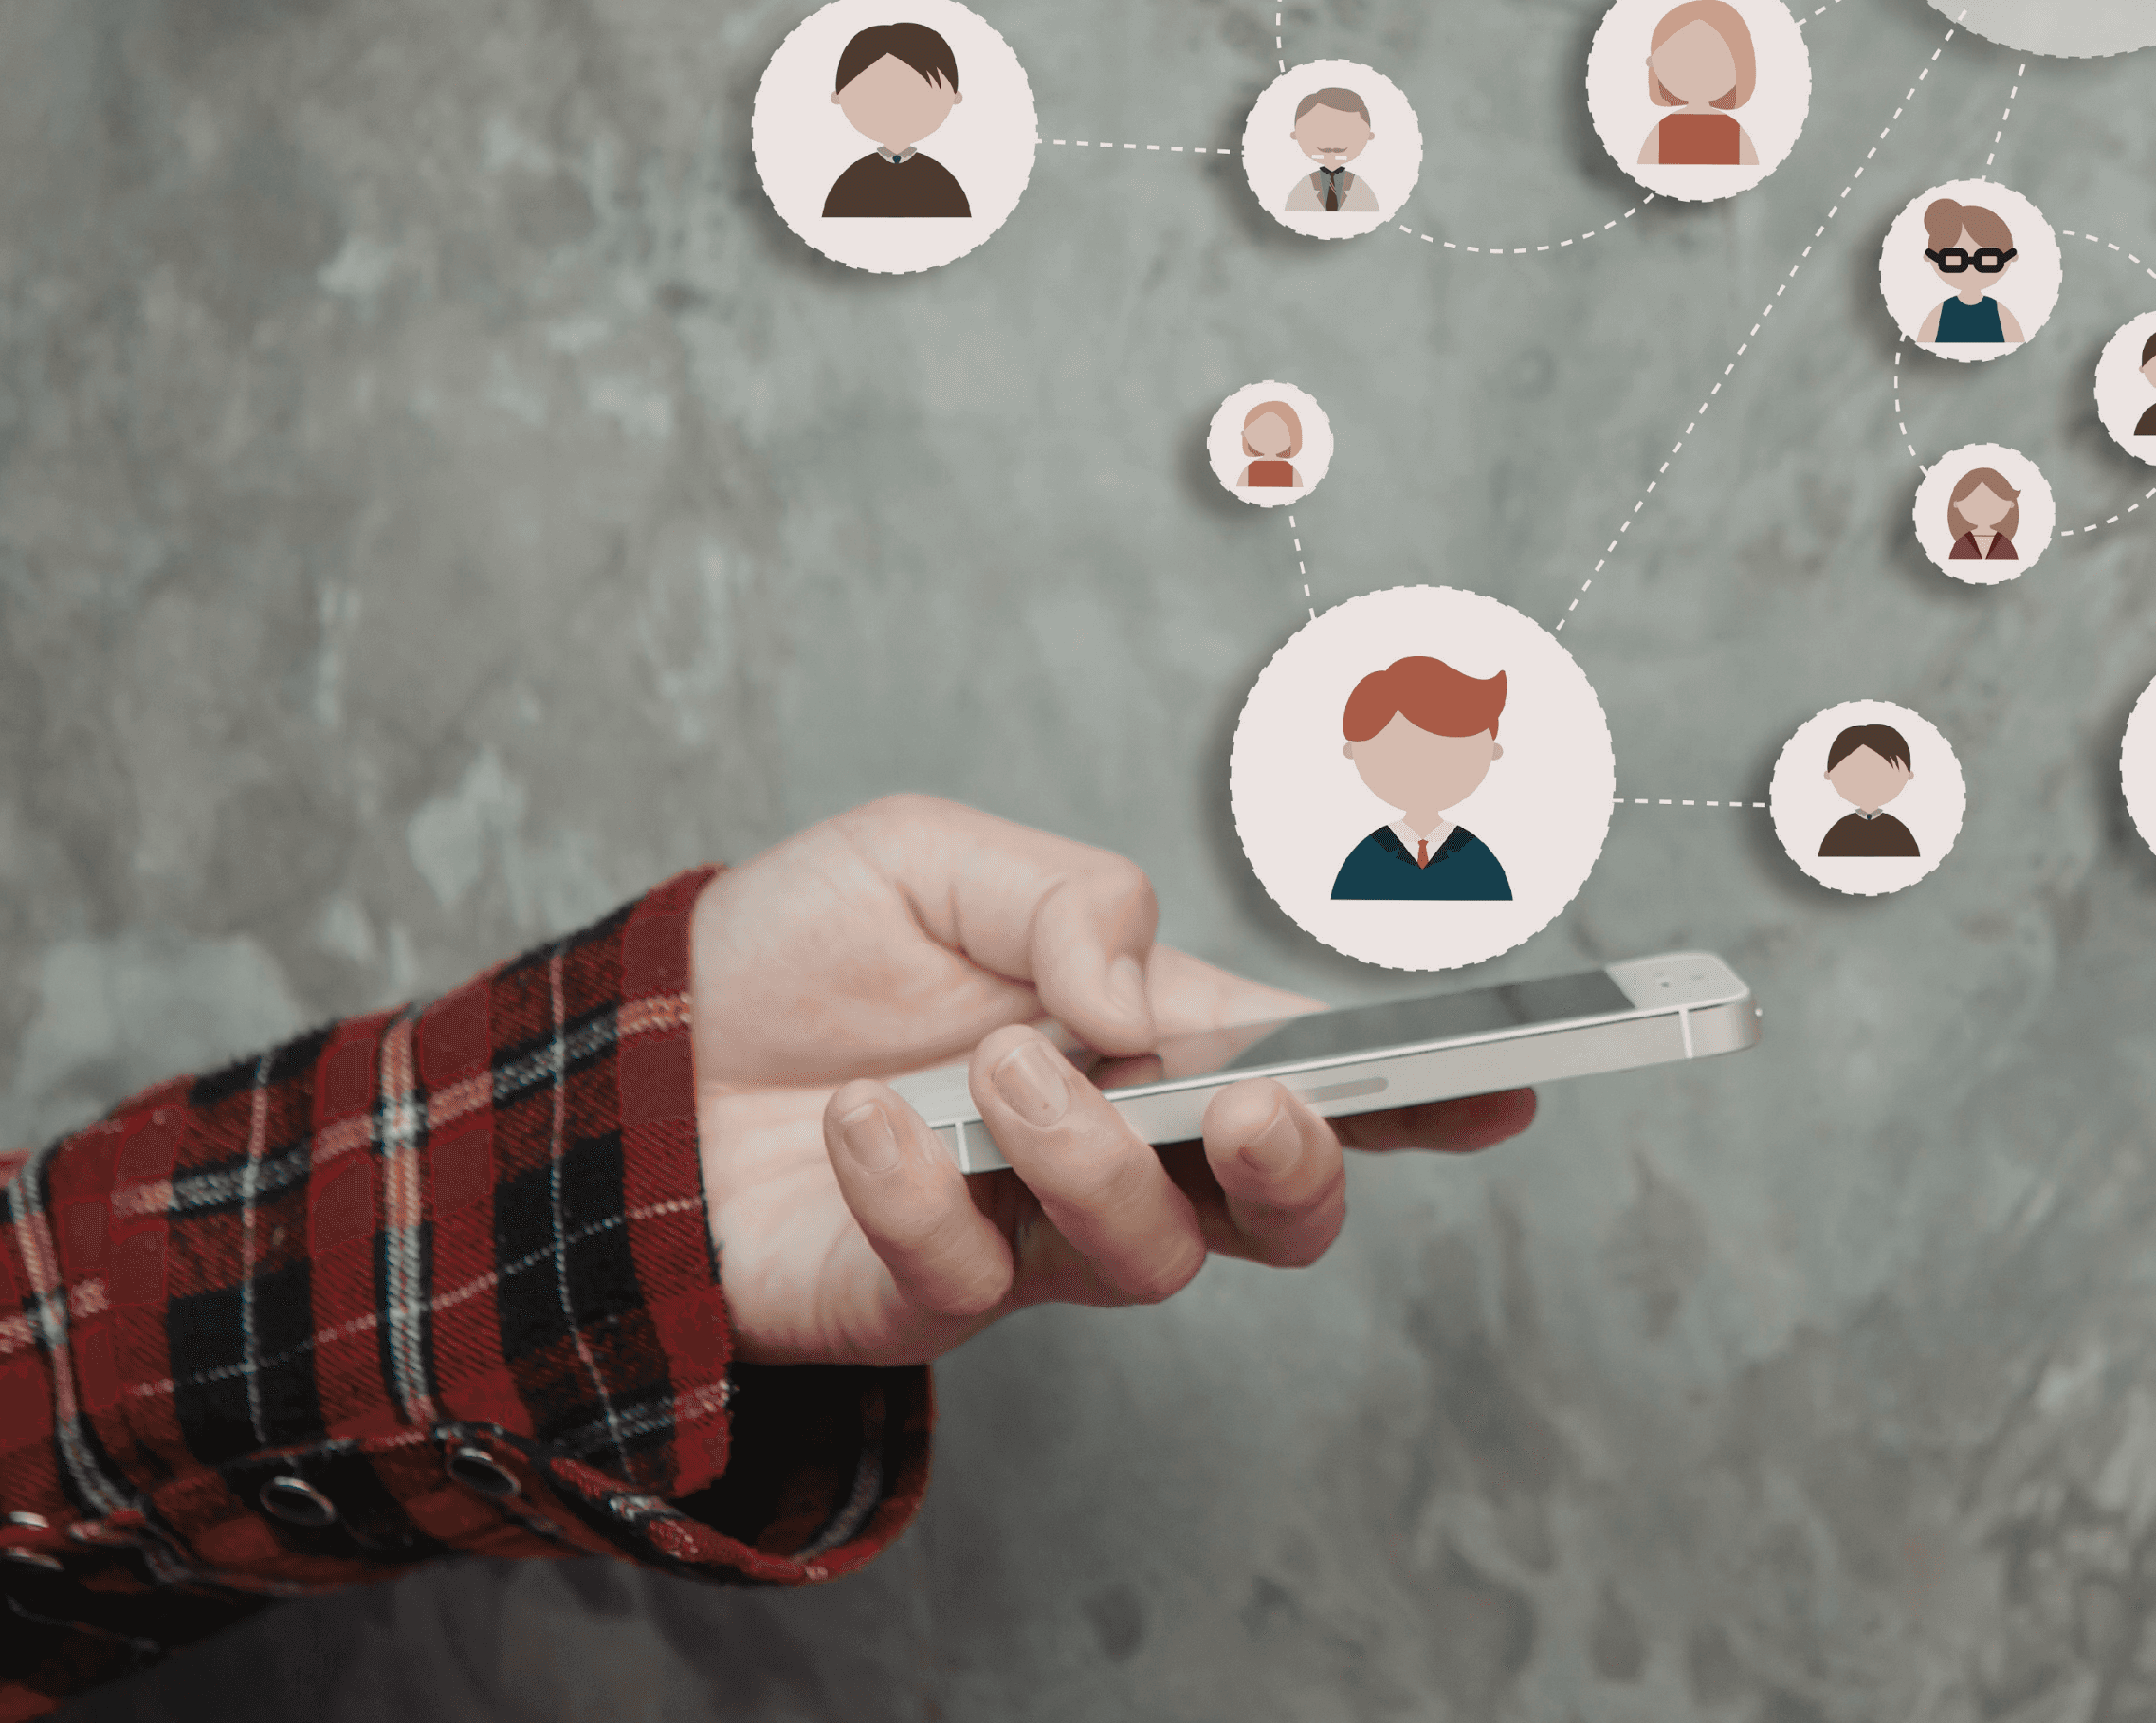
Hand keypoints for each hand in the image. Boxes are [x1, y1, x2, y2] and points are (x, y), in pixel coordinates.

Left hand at [686, 794, 1532, 1365]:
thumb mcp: (934, 854)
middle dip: (1301, 1166)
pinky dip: (919, 1190)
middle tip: (1251, 1101)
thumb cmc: (809, 944)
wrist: (641, 1047)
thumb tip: (1139, 997)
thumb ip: (1064, 898)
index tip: (1515, 1081)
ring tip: (1000, 1064)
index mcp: (1158, 1036)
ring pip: (1149, 1257)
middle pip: (1282, 1211)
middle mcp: (1123, 1152)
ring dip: (1094, 1157)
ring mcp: (1032, 1239)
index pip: (1322, 1071)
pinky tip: (862, 1122)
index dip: (1431, 1091)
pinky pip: (969, 1279)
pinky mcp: (926, 1302)